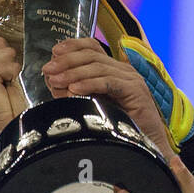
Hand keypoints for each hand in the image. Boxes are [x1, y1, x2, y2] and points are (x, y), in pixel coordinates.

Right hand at [0, 30, 23, 146]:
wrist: (1, 133)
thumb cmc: (3, 111)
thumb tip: (0, 42)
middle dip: (6, 61)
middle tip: (2, 84)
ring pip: (2, 48)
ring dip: (10, 68)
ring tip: (3, 87)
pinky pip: (6, 62)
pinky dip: (11, 75)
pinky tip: (3, 90)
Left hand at [42, 38, 174, 153]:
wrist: (144, 147)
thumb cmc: (118, 128)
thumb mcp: (91, 103)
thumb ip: (74, 90)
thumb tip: (53, 81)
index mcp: (115, 69)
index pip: (93, 47)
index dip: (73, 46)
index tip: (54, 52)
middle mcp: (124, 70)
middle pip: (93, 56)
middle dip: (67, 61)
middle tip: (48, 69)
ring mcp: (132, 80)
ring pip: (99, 68)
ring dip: (74, 73)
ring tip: (56, 80)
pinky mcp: (136, 92)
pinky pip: (109, 83)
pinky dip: (90, 84)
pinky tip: (75, 89)